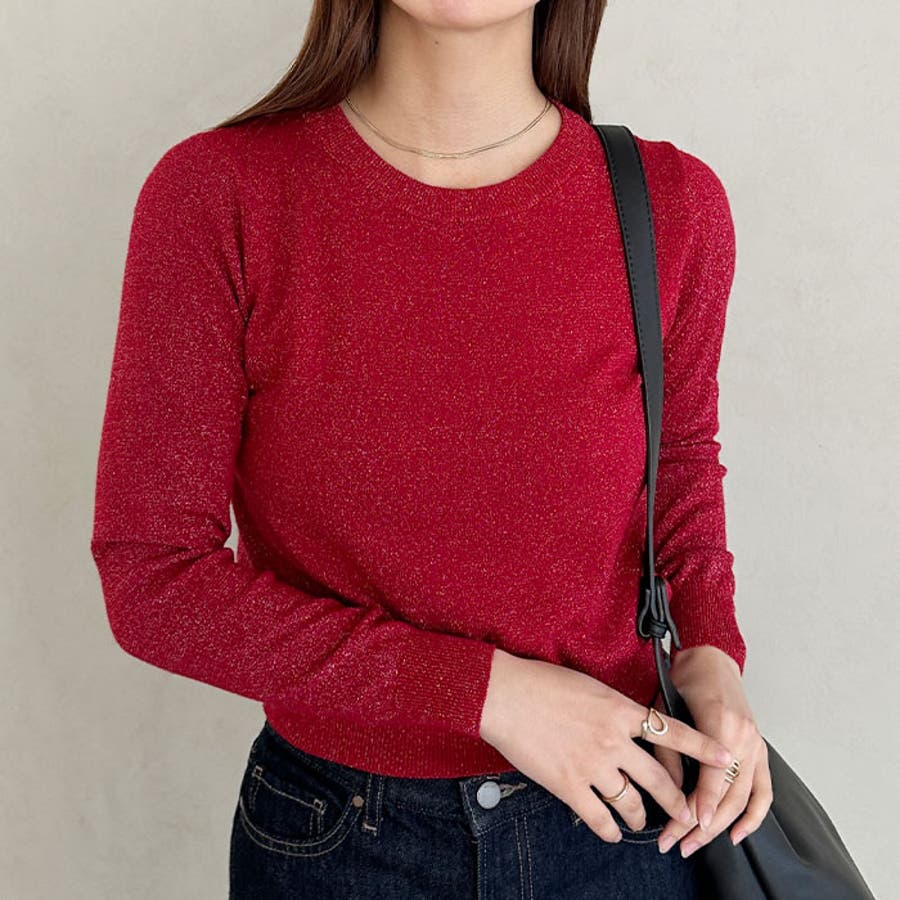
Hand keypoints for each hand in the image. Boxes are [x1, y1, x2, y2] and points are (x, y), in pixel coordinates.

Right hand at [478, 648, 737, 843]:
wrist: (506, 694)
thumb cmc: (542, 682)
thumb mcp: (589, 685)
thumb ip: (614, 707)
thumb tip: (628, 721)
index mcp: (620, 710)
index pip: (673, 731)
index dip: (703, 748)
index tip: (727, 758)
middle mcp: (613, 740)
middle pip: (657, 778)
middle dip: (677, 799)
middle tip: (689, 812)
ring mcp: (591, 765)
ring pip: (631, 802)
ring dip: (642, 816)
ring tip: (646, 822)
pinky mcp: (568, 785)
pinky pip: (598, 816)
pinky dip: (609, 829)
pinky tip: (612, 832)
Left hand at [650, 645, 772, 855]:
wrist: (711, 658)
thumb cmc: (685, 677)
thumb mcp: (665, 707)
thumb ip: (668, 749)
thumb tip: (666, 789)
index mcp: (721, 724)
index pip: (712, 777)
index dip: (698, 805)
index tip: (683, 829)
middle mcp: (744, 738)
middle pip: (727, 795)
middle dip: (701, 824)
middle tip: (676, 843)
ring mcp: (756, 745)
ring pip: (744, 799)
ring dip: (721, 827)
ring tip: (695, 844)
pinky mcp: (759, 750)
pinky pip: (764, 791)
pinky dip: (754, 816)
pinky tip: (737, 835)